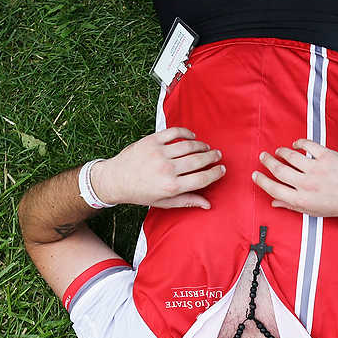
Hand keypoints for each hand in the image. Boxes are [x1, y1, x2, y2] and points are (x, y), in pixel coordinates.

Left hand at [92, 127, 224, 208]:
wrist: (115, 180)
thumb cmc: (140, 193)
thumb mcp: (163, 202)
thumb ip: (187, 201)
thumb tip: (208, 204)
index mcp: (171, 186)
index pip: (202, 178)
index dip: (216, 173)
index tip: (222, 169)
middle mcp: (167, 169)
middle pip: (199, 160)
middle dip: (212, 157)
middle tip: (218, 155)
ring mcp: (159, 153)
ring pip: (189, 145)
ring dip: (201, 145)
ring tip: (206, 147)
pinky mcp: (152, 141)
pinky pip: (174, 132)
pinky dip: (186, 133)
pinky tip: (191, 136)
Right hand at [252, 139, 337, 218]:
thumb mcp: (313, 211)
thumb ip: (292, 206)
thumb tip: (275, 202)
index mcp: (301, 199)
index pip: (274, 188)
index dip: (262, 180)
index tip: (255, 174)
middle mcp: (307, 184)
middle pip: (279, 169)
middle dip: (267, 162)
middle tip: (263, 157)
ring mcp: (317, 168)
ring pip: (290, 155)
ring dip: (281, 152)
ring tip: (278, 151)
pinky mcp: (327, 156)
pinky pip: (308, 145)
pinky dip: (299, 143)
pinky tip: (296, 144)